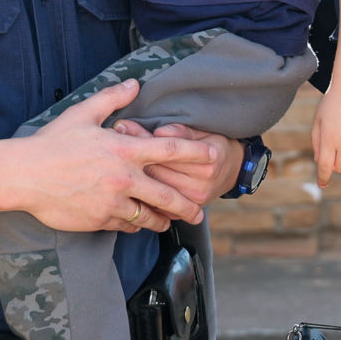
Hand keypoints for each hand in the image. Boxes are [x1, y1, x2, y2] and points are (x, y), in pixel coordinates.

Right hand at [23, 82, 218, 233]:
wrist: (24, 175)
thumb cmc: (53, 142)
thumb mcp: (83, 113)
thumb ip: (113, 98)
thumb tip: (135, 83)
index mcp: (124, 150)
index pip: (169, 149)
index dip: (194, 152)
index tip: (212, 156)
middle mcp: (124, 178)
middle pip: (167, 195)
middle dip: (187, 206)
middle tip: (199, 212)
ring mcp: (112, 202)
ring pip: (147, 217)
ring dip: (161, 220)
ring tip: (169, 223)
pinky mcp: (98, 220)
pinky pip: (124, 226)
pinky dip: (133, 226)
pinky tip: (136, 224)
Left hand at [112, 121, 241, 207]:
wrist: (231, 172)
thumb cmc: (213, 145)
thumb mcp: (204, 132)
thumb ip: (182, 132)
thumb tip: (161, 131)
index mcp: (207, 161)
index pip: (167, 150)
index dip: (141, 137)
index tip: (121, 125)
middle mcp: (199, 185)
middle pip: (155, 170)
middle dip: (130, 155)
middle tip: (109, 141)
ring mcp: (189, 202)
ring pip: (150, 190)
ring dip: (129, 175)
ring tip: (109, 160)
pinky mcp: (181, 214)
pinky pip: (153, 207)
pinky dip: (136, 196)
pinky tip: (119, 186)